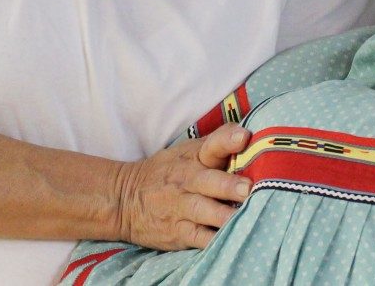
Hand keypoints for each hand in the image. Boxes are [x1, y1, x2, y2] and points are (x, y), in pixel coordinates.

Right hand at [115, 123, 251, 249]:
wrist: (123, 200)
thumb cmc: (168, 172)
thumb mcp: (187, 151)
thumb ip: (219, 143)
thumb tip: (251, 135)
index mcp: (194, 157)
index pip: (212, 145)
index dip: (228, 140)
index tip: (243, 137)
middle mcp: (189, 180)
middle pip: (209, 181)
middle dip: (229, 185)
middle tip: (247, 188)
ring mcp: (182, 208)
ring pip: (205, 211)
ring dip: (224, 216)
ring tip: (244, 218)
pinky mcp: (179, 233)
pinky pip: (199, 239)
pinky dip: (214, 241)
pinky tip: (230, 241)